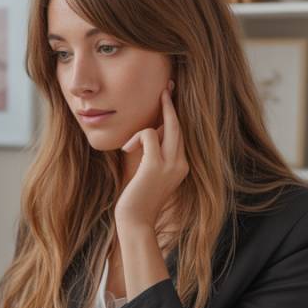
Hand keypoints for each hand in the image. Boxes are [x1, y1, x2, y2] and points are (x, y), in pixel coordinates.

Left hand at [115, 88, 188, 228]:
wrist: (136, 221)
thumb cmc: (137, 198)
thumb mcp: (148, 172)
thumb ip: (153, 153)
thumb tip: (151, 132)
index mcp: (182, 165)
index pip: (180, 133)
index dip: (174, 115)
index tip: (170, 96)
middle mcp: (181, 163)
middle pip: (178, 125)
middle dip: (171, 104)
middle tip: (166, 87)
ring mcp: (171, 164)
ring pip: (167, 126)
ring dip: (142, 132)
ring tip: (128, 149)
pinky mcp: (156, 165)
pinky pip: (148, 134)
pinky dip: (134, 139)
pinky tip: (126, 151)